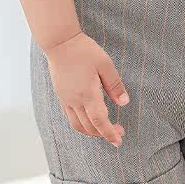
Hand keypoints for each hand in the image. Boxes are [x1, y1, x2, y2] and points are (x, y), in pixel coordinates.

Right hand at [45, 30, 129, 146]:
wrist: (60, 42)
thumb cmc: (83, 51)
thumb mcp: (105, 65)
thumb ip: (115, 85)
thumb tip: (124, 102)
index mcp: (88, 94)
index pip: (100, 121)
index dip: (109, 133)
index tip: (118, 141)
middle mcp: (75, 101)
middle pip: (89, 127)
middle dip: (104, 133)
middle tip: (118, 132)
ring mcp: (66, 99)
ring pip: (77, 125)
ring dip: (91, 132)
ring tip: (103, 130)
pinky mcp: (61, 95)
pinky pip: (70, 117)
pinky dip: (81, 124)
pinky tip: (89, 119)